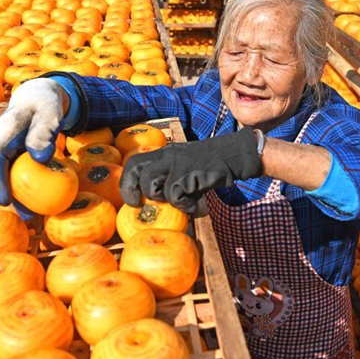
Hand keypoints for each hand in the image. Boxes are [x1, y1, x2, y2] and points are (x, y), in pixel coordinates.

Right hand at [0, 78, 68, 210]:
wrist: (39, 98)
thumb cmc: (45, 104)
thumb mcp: (48, 112)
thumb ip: (44, 131)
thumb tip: (41, 158)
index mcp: (2, 134)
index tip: (3, 201)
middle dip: (7, 198)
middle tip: (24, 217)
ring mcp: (6, 153)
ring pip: (7, 179)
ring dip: (17, 198)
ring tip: (32, 217)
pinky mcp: (15, 159)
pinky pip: (19, 176)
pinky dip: (26, 190)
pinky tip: (39, 204)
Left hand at [120, 127, 262, 212]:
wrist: (232, 155)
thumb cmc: (209, 166)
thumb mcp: (185, 168)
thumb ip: (170, 180)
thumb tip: (158, 204)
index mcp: (164, 153)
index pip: (134, 162)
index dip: (126, 181)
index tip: (131, 198)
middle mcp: (167, 155)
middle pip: (137, 169)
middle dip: (131, 189)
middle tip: (136, 205)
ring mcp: (177, 164)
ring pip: (154, 185)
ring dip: (162, 198)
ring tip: (178, 201)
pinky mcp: (189, 173)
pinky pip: (175, 196)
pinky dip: (184, 205)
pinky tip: (193, 204)